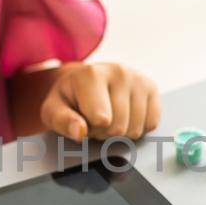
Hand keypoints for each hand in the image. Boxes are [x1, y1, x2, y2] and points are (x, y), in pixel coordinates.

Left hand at [39, 62, 161, 140]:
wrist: (86, 81)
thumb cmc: (69, 98)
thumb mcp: (54, 110)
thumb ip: (62, 122)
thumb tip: (80, 132)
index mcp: (91, 75)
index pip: (101, 121)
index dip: (89, 129)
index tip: (81, 118)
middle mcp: (119, 72)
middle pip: (118, 128)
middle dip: (104, 132)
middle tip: (94, 119)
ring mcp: (138, 79)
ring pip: (135, 129)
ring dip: (120, 132)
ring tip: (109, 116)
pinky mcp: (152, 88)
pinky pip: (151, 124)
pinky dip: (137, 127)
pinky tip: (124, 115)